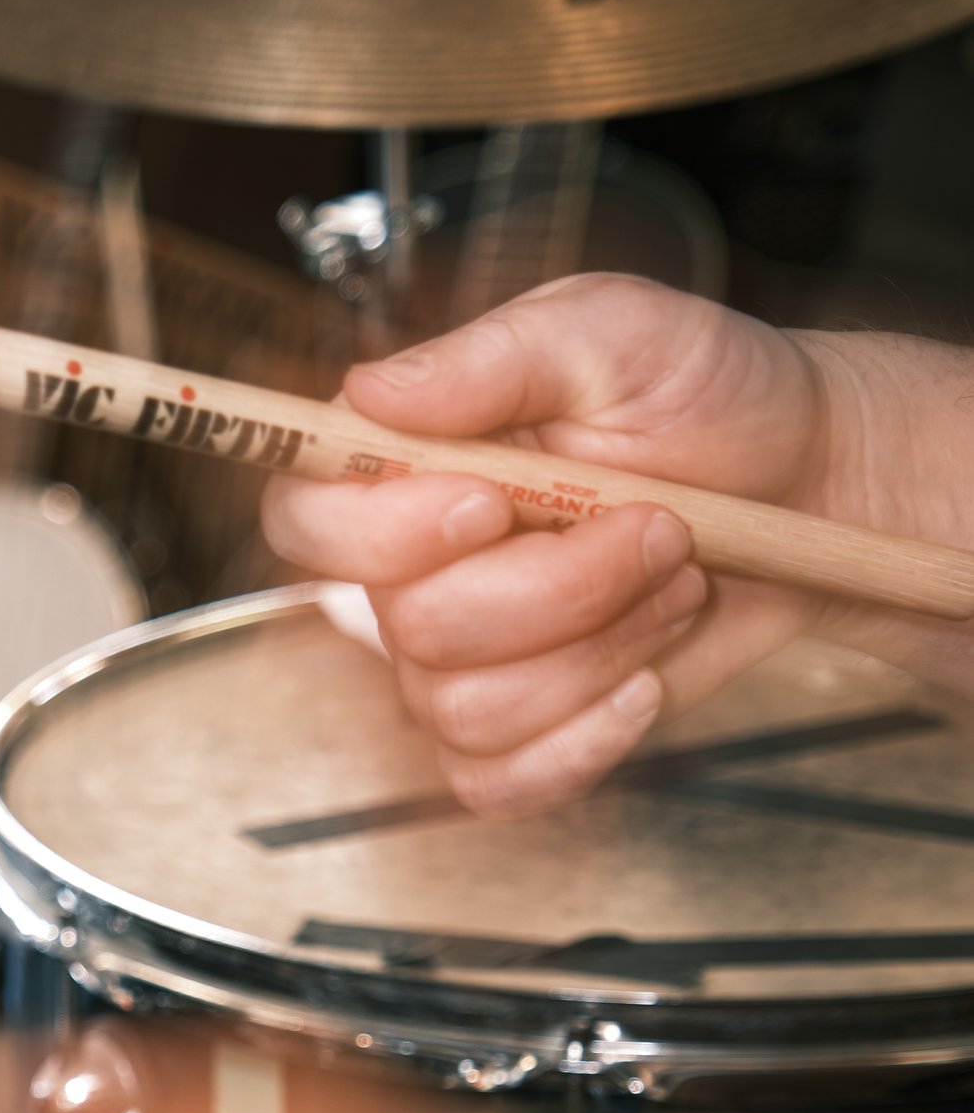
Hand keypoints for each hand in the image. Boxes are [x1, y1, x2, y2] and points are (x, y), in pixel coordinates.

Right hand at [263, 276, 848, 814]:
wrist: (806, 487)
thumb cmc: (705, 397)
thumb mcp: (612, 332)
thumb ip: (490, 357)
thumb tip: (371, 387)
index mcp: (411, 465)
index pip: (306, 520)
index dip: (379, 532)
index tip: (488, 501)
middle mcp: (415, 570)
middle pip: (412, 629)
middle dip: (561, 587)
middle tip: (656, 525)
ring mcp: (462, 660)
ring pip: (469, 706)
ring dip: (599, 648)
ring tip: (672, 581)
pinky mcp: (519, 730)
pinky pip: (496, 780)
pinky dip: (581, 743)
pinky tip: (643, 682)